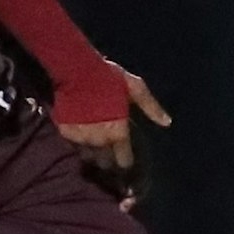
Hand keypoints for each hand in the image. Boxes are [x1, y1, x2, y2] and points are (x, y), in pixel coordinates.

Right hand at [56, 64, 170, 207]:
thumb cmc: (108, 77)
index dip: (126, 161)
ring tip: (96, 148)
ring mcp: (81, 138)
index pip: (123, 160)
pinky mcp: (66, 133)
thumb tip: (167, 122)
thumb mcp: (134, 87)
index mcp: (117, 132)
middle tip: (110, 153)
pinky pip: (74, 146)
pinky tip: (82, 136)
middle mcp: (99, 140)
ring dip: (93, 154)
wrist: (75, 70)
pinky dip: (79, 144)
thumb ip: (151, 107)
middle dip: (109, 160)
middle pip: (105, 163)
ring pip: (88, 157)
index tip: (126, 159)